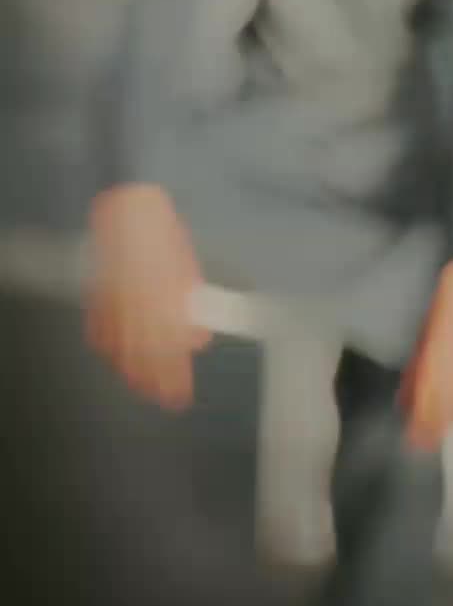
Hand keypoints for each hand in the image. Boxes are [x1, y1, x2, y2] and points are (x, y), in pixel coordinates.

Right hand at [86, 184, 210, 409]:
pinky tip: (116, 358)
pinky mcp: (99, 293)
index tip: (180, 395)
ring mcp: (116, 300)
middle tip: (166, 400)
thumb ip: (192, 306)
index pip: (173, 349)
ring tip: (141, 388)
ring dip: (132, 370)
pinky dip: (108, 347)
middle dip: (157, 380)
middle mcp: (140, 303)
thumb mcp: (187, 267)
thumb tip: (199, 340)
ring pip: (121, 346)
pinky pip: (100, 329)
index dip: (176, 374)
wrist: (131, 205)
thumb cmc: (165, 232)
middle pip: (148, 354)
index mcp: (167, 297)